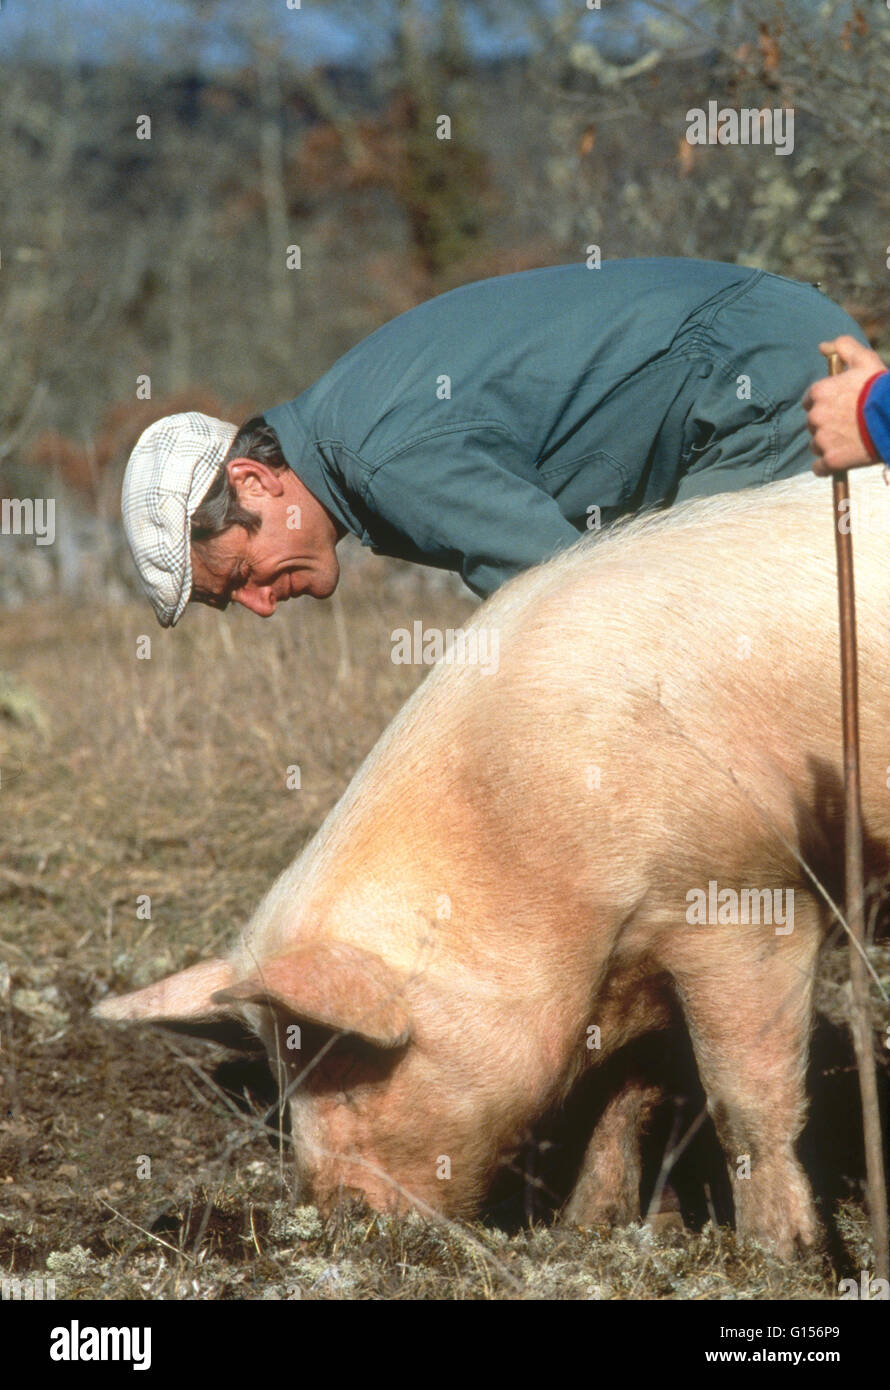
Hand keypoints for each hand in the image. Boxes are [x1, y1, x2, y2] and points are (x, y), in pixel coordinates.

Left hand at [803, 336, 886, 474]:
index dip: (825, 404)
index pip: (811, 400)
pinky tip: (843, 461)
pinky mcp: (831, 460)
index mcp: (820, 392)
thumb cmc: (881, 388)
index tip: (839, 407)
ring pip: (816, 445)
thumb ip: (844, 347)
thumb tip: (822, 346)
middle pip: (813, 423)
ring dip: (828, 445)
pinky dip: (828, 467)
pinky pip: (820, 468)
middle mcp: (816, 416)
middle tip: (849, 425)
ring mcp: (822, 440)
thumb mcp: (865, 360)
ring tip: (850, 441)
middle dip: (827, 424)